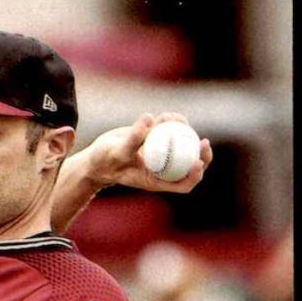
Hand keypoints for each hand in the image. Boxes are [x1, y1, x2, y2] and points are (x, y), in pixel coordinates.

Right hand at [79, 112, 212, 193]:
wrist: (98, 155)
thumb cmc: (105, 161)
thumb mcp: (117, 153)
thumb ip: (133, 139)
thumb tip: (149, 118)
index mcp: (157, 181)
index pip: (183, 184)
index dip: (195, 175)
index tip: (197, 161)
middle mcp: (163, 169)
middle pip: (190, 165)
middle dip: (201, 154)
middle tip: (204, 142)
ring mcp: (162, 154)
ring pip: (183, 145)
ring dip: (184, 131)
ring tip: (173, 118)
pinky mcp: (157, 140)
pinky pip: (172, 132)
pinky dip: (172, 123)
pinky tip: (167, 115)